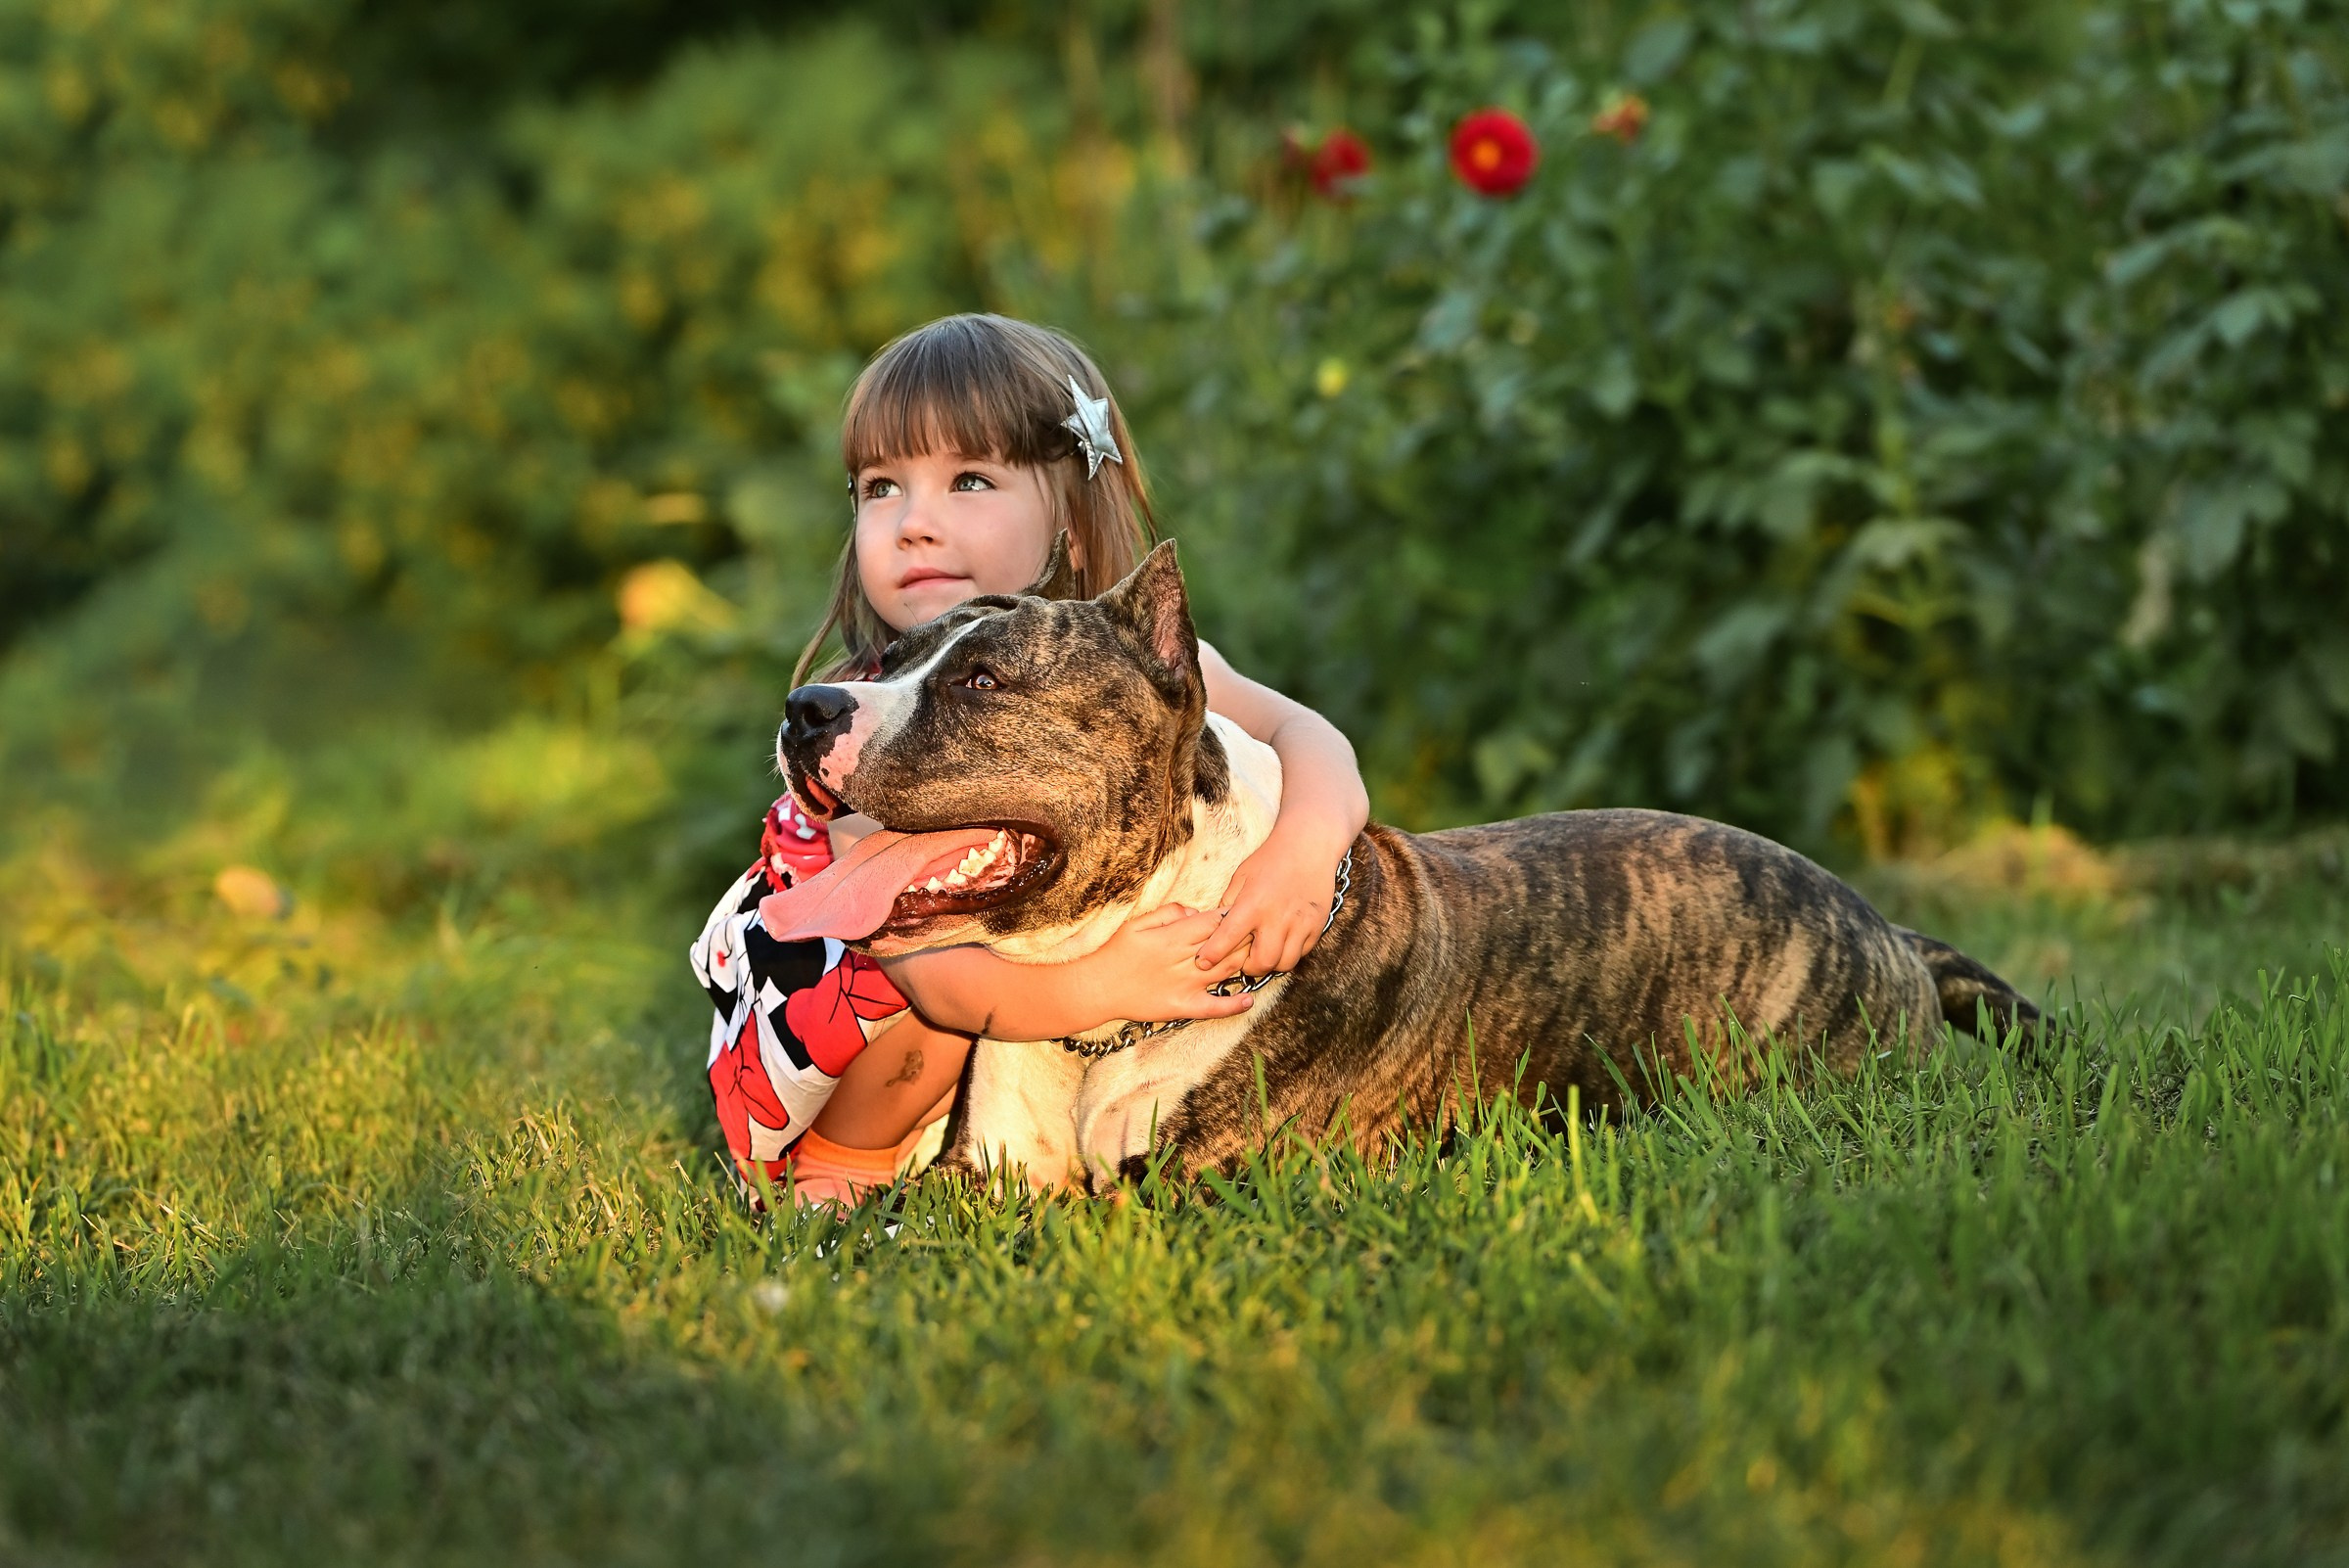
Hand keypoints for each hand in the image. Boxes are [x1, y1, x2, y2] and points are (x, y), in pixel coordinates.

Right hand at [1088, 903, 1256, 1024]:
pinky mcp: (1183, 1006)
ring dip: (1246, 961)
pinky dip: (1233, 1005)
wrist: (1098, 988)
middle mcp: (1185, 960)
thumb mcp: (1137, 923)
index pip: (1214, 922)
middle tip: (1258, 930)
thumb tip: (1195, 911)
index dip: (1232, 916)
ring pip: (1227, 970)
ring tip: (1259, 954)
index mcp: (1174, 936)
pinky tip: (1249, 999)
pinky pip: (1213, 1007)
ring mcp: (1187, 985)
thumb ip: (1168, 913)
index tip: (1243, 912)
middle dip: (1245, 936)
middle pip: (1227, 944)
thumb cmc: (1116, 953)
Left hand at [1198, 830, 1345, 976]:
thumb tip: (1216, 928)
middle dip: (1250, 967)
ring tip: (1265, 951)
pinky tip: (1283, 941)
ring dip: (1272, 963)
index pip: (1227, 939)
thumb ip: (1229, 903)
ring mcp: (1300, 923)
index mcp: (1253, 904)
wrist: (1309, 845)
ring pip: (1284, 963)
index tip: (1203, 962)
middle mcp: (1277, 917)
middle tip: (1245, 959)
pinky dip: (1290, 953)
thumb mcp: (1241, 876)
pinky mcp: (1316, 926)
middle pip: (1262, 963)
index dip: (1212, 955)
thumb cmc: (1271, 859)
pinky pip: (1302, 953)